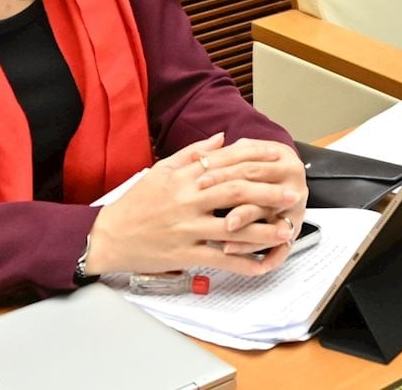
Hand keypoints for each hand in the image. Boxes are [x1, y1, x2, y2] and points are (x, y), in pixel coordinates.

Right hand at [81, 134, 303, 278]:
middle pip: (236, 192)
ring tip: (286, 229)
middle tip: (292, 194)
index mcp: (185, 177)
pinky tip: (261, 263)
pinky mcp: (184, 254)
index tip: (278, 158)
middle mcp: (188, 200)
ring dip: (264, 229)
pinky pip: (219, 259)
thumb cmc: (136, 202)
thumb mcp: (161, 170)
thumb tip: (222, 139)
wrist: (109, 235)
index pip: (227, 163)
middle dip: (268, 193)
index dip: (256, 159)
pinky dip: (243, 263)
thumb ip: (193, 153)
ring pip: (232, 228)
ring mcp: (187, 228)